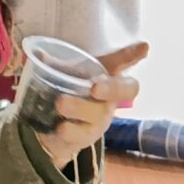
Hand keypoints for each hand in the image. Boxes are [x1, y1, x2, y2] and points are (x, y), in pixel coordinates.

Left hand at [33, 41, 147, 171]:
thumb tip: (39, 54)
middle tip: (94, 87)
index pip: (123, 62)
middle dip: (113, 87)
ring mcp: (102, 117)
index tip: (144, 47)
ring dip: (80, 108)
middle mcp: (111, 96)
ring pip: (98, 113)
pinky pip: (83, 134)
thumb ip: (53, 64)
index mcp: (106, 73)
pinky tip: (60, 127)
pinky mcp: (89, 136)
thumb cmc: (69, 90)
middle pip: (126, 90)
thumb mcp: (61, 73)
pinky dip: (70, 130)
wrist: (57, 126)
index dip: (133, 55)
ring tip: (60, 104)